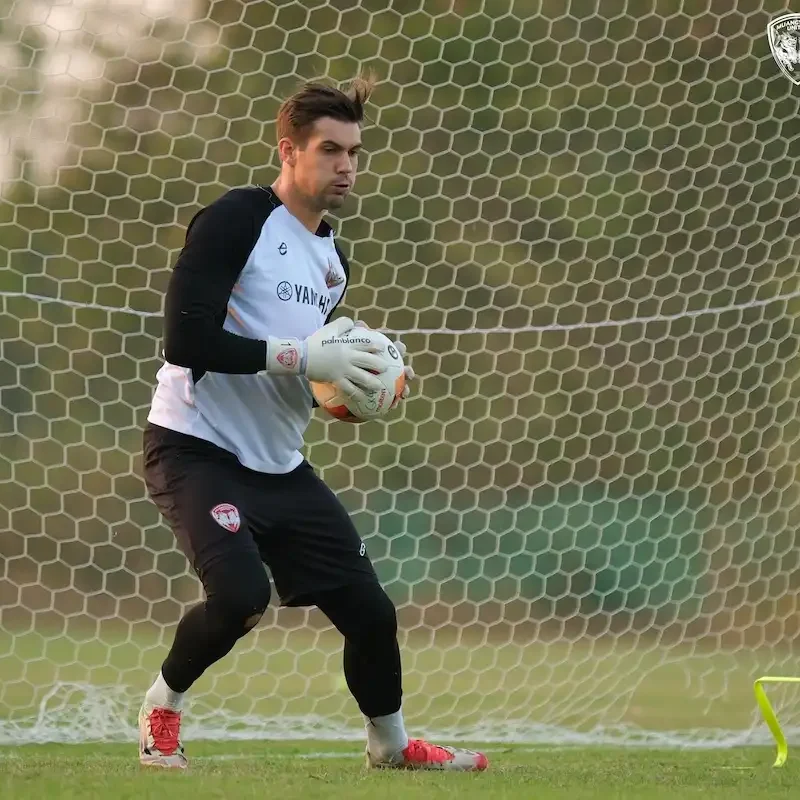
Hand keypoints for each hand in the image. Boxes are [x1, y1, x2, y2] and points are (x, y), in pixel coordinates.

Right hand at [265, 317, 386, 394]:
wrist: (302, 356)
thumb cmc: (315, 342)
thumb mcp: (329, 328)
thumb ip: (343, 324)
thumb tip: (353, 323)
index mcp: (347, 344)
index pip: (366, 344)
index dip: (376, 346)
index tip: (383, 348)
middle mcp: (348, 357)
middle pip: (368, 361)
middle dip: (379, 365)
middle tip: (386, 368)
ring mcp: (343, 370)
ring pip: (362, 377)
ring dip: (372, 383)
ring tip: (379, 387)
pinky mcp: (336, 380)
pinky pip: (349, 389)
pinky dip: (357, 394)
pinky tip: (362, 398)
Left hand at [354, 322, 414, 400]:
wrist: (345, 373)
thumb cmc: (352, 357)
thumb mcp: (352, 344)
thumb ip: (357, 333)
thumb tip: (360, 324)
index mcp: (385, 355)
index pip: (395, 349)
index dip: (400, 348)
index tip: (400, 348)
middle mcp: (390, 368)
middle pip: (402, 368)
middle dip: (407, 371)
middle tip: (408, 374)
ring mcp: (388, 381)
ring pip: (399, 385)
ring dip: (404, 388)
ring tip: (404, 393)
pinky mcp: (383, 394)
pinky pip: (390, 399)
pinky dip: (392, 402)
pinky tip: (392, 406)